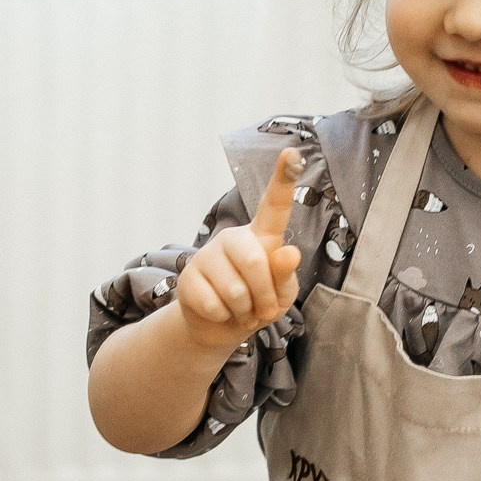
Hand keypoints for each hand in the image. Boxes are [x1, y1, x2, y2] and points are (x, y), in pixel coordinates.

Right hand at [169, 148, 303, 352]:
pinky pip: (214, 304)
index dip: (284, 179)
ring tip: (241, 310)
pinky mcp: (188, 277)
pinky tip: (221, 312)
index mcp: (262, 237)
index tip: (292, 153)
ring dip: (245, 311)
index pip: (275, 206)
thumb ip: (285, 275)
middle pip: (255, 262)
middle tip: (263, 311)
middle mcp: (233, 239)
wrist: (219, 328)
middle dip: (265, 295)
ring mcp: (207, 255)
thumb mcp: (281, 295)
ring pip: (235, 290)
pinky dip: (223, 318)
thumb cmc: (258, 304)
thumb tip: (289, 252)